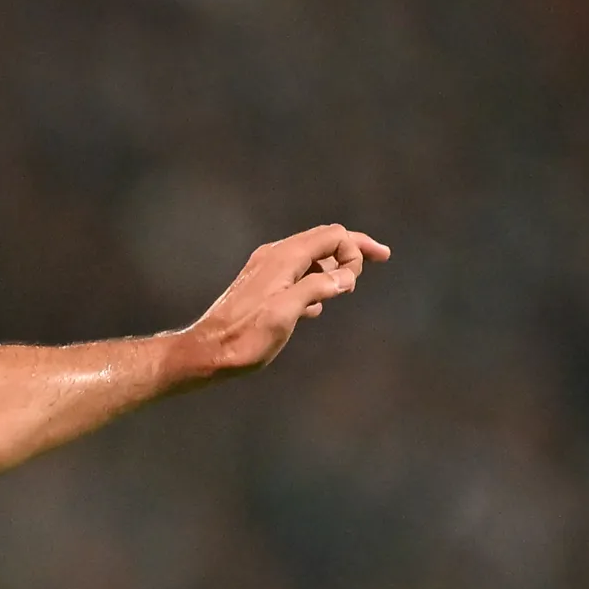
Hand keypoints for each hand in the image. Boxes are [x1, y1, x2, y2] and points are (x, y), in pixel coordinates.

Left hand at [183, 225, 389, 377]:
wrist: (207, 353)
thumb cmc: (244, 337)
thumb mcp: (285, 314)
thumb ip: (317, 288)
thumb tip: (346, 277)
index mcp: (284, 258)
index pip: (332, 236)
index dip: (355, 249)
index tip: (359, 279)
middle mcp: (274, 256)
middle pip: (323, 239)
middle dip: (352, 248)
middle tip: (381, 257)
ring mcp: (265, 270)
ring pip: (310, 256)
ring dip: (334, 266)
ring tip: (349, 286)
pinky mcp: (260, 286)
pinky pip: (296, 274)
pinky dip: (315, 280)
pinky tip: (318, 306)